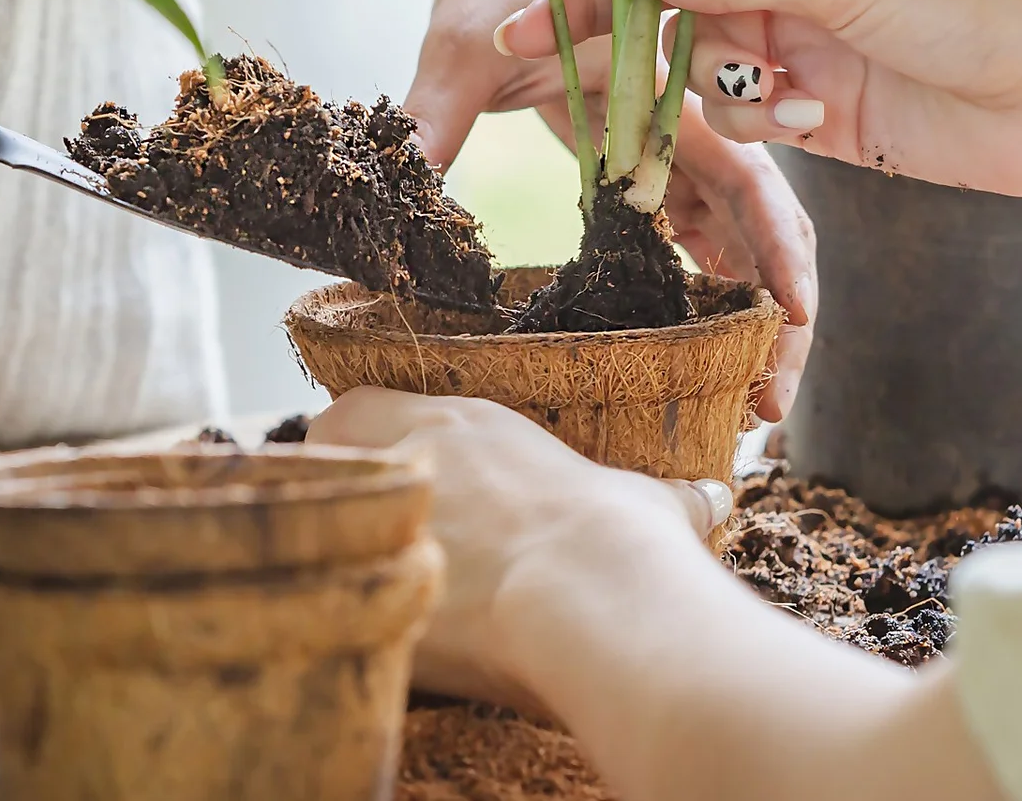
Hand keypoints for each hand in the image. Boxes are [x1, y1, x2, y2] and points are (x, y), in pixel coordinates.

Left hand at [307, 387, 727, 710]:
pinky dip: (323, 588)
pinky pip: (314, 569)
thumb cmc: (623, 542)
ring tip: (352, 566)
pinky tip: (355, 616)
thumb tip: (712, 494)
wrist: (592, 599)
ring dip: (323, 523)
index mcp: (471, 425)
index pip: (367, 405)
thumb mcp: (651, 506)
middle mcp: (417, 448)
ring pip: (309, 496)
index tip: (385, 472)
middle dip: (333, 476)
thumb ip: (671, 497)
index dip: (365, 437)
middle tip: (361, 520)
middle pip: (324, 441)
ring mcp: (388, 504)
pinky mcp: (369, 568)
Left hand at [407, 0, 815, 419]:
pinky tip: (699, 331)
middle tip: (770, 398)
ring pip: (730, 221)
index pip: (744, 167)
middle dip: (775, 304)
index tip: (790, 320)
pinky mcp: (640, 141)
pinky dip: (699, 270)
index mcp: (666, 71)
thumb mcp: (460, 43)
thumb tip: (399, 196)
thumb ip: (437, 115)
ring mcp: (667, 124)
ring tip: (747, 392)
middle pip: (757, 212)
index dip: (775, 247)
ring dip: (742, 301)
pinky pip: (685, 211)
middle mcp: (684, 101)